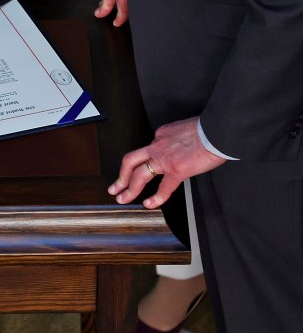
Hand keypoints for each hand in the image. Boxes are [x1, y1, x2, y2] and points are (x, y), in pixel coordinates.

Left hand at [108, 117, 226, 208]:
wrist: (217, 131)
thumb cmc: (209, 129)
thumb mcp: (186, 128)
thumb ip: (178, 139)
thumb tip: (182, 147)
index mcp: (161, 134)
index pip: (149, 148)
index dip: (149, 159)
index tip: (148, 165)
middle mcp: (158, 145)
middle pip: (131, 161)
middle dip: (121, 176)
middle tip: (114, 188)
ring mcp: (165, 158)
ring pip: (139, 174)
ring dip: (129, 188)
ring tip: (122, 198)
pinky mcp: (177, 170)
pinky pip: (164, 187)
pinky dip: (156, 198)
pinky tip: (149, 204)